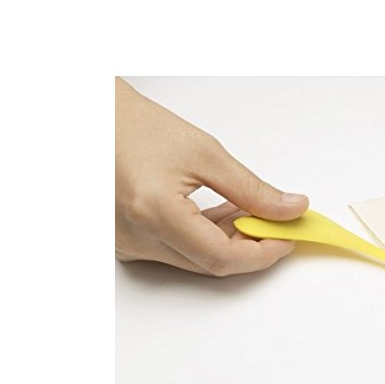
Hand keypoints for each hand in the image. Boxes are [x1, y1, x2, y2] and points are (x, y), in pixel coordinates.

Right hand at [115, 78, 308, 275]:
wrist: (94, 121)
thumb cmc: (138, 127)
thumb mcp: (206, 153)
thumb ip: (252, 189)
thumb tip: (290, 209)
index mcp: (155, 213)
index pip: (222, 257)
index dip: (262, 252)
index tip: (288, 237)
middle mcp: (137, 238)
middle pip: (211, 262)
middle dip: (251, 246)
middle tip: (278, 223)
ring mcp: (128, 245)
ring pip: (197, 260)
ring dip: (230, 241)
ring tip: (249, 211)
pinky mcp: (127, 243)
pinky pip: (179, 252)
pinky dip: (207, 238)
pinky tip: (223, 214)